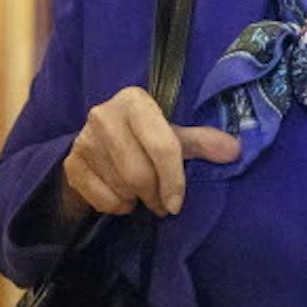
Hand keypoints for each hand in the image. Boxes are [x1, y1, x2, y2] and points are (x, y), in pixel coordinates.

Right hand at [59, 86, 239, 219]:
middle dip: (155, 195)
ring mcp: (83, 140)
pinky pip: (102, 199)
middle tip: (163, 203)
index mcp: (134, 100)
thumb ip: (201, 142)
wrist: (98, 146)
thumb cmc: (144, 138)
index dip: (174, 180)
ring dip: (137, 200)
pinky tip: (122, 195)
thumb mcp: (173, 135)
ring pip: (121, 188)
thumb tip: (235, 149)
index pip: (162, 146)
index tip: (177, 202)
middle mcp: (104, 115)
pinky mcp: (71, 164)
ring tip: (142, 194)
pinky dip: (117, 206)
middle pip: (139, 173)